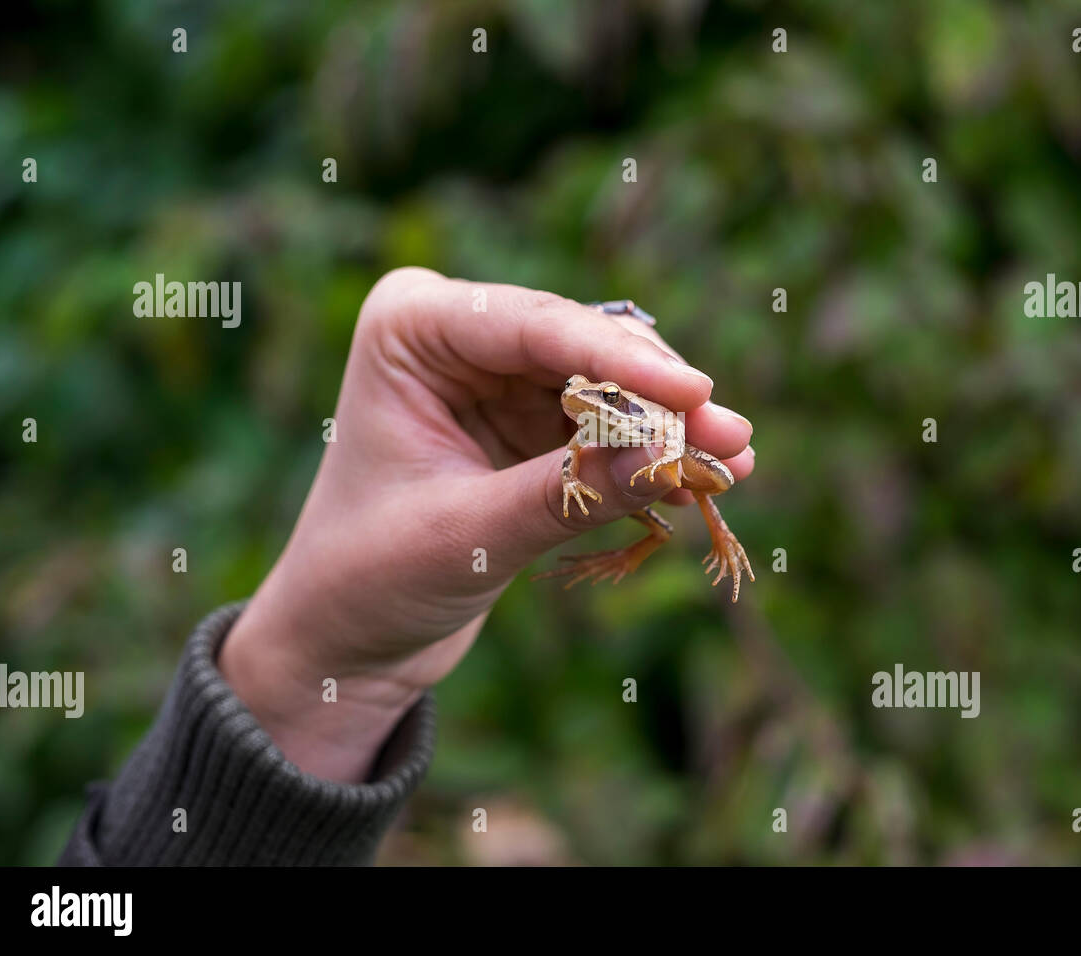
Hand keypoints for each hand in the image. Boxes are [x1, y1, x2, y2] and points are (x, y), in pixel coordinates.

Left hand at [217, 268, 754, 780]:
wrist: (349, 635)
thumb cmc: (371, 579)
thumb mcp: (469, 535)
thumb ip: (569, 493)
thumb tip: (676, 461)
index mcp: (410, 327)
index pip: (531, 326)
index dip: (621, 360)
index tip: (697, 392)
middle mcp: (456, 333)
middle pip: (581, 345)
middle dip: (656, 396)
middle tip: (731, 438)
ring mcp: (497, 373)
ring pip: (606, 381)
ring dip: (664, 426)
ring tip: (732, 461)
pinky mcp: (528, 420)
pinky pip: (605, 424)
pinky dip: (647, 453)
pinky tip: (697, 478)